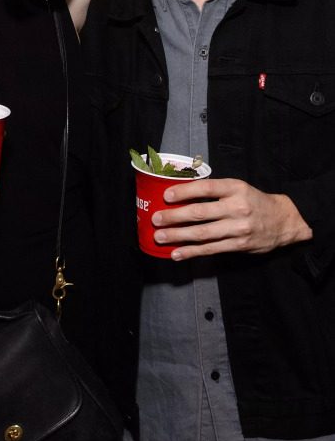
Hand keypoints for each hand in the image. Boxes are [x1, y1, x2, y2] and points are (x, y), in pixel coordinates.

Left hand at [152, 178, 312, 259]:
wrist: (284, 220)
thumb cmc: (254, 201)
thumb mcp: (238, 188)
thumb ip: (215, 191)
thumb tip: (182, 194)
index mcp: (235, 188)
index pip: (206, 188)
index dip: (184, 191)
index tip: (166, 196)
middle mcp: (237, 207)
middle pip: (200, 213)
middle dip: (174, 217)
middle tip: (156, 219)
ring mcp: (238, 228)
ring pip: (202, 233)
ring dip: (178, 236)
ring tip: (160, 237)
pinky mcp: (238, 245)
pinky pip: (210, 249)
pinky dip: (191, 252)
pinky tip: (177, 253)